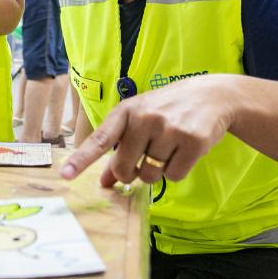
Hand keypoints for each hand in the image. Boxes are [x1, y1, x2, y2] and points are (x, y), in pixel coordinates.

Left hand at [60, 75, 234, 185]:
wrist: (211, 96)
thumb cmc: (167, 110)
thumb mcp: (140, 121)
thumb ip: (119, 149)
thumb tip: (103, 182)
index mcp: (127, 111)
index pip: (100, 139)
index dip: (82, 159)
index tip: (66, 175)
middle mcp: (146, 118)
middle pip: (124, 168)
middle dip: (131, 172)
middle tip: (145, 157)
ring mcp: (170, 128)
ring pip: (150, 175)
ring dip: (157, 170)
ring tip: (168, 147)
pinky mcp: (193, 141)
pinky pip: (174, 176)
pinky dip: (177, 170)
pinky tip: (184, 151)